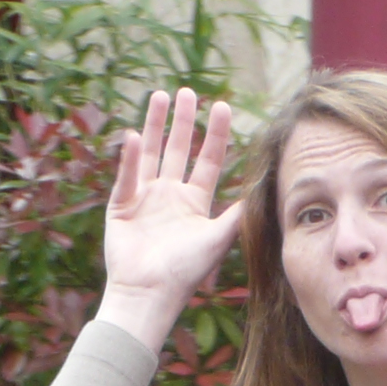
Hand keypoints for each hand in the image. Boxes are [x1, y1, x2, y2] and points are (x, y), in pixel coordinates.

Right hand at [98, 87, 243, 353]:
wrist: (150, 294)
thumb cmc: (185, 272)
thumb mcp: (218, 238)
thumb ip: (238, 213)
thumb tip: (266, 191)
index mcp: (194, 202)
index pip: (208, 160)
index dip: (216, 134)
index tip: (222, 106)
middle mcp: (169, 196)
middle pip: (178, 150)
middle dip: (183, 121)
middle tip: (188, 92)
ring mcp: (144, 199)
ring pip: (150, 154)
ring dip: (154, 126)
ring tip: (159, 96)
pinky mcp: (120, 207)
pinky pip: (127, 177)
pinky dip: (130, 159)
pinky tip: (134, 136)